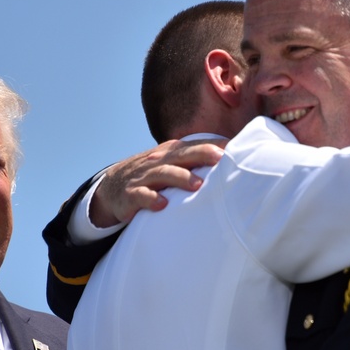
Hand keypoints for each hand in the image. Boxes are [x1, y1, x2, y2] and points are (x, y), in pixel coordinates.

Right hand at [89, 139, 226, 226]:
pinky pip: (141, 196)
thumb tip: (232, 162)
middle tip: (221, 158)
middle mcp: (159, 161)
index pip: (195, 145)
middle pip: (182, 155)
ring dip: (181, 178)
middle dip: (201, 154)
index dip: (215, 145)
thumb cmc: (152, 175)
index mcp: (171, 153)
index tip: (237, 146)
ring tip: (198, 185)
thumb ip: (196, 162)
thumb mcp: (172, 164)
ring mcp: (144, 177)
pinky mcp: (131, 195)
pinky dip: (151, 199)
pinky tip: (162, 205)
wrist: (112, 187)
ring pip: (163, 174)